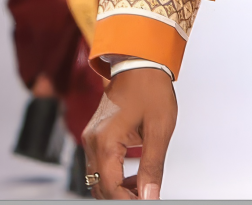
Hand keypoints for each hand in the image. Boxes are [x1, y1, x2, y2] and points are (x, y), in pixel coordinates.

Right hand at [82, 69, 176, 199]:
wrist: (141, 61)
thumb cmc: (151, 88)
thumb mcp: (159, 129)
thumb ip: (153, 166)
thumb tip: (150, 195)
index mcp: (106, 141)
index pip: (110, 188)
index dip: (127, 200)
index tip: (146, 201)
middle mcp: (93, 141)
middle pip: (100, 187)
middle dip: (122, 196)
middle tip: (146, 196)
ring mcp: (92, 137)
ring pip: (98, 178)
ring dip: (118, 188)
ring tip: (142, 187)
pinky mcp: (96, 135)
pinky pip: (100, 165)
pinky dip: (114, 175)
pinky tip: (134, 176)